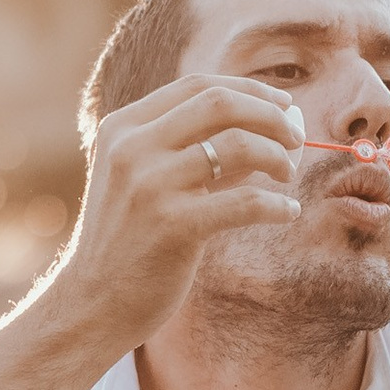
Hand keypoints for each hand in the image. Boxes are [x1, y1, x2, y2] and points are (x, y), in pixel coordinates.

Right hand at [51, 72, 306, 346]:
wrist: (92, 302)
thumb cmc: (129, 242)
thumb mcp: (146, 182)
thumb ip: (192, 152)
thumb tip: (265, 129)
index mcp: (123, 128)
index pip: (198, 86)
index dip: (250, 91)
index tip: (285, 106)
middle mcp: (133, 148)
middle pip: (220, 103)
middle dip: (271, 116)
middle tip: (297, 138)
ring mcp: (150, 185)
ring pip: (237, 144)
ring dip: (278, 156)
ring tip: (289, 176)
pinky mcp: (172, 226)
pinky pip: (244, 201)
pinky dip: (276, 204)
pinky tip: (288, 211)